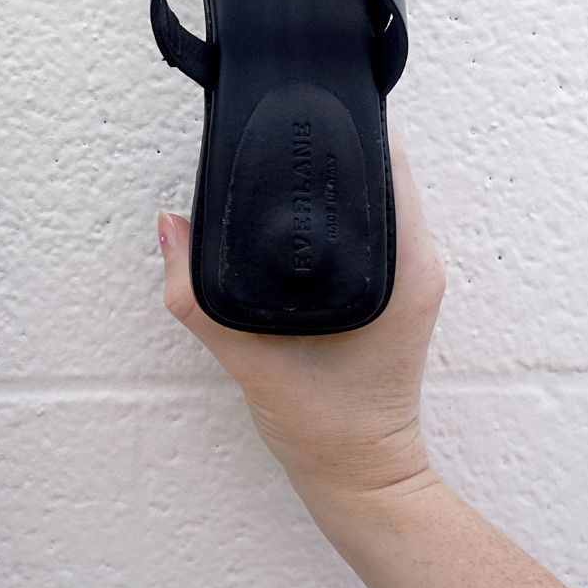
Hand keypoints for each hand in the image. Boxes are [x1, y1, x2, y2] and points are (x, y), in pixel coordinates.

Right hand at [158, 136, 444, 507]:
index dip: (343, 129)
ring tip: (276, 157)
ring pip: (371, 196)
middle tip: (275, 124)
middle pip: (379, 170)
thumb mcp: (246, 355)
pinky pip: (365, 226)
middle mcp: (417, 262)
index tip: (297, 110)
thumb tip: (170, 225)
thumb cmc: (323, 425)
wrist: (357, 478)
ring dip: (331, 175)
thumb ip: (196, 293)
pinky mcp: (391, 289)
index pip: (387, 164)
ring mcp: (408, 275)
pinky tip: (289, 205)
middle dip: (330, 143)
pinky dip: (331, 207)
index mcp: (403, 268)